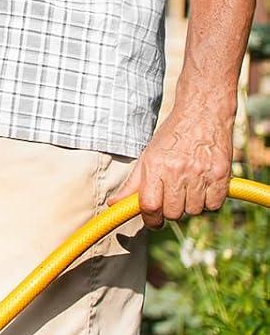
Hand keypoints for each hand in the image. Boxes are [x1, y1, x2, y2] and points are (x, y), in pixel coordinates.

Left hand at [107, 97, 234, 228]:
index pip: (150, 204)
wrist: (202, 114)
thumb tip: (113, 203)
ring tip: (188, 186)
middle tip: (171, 196)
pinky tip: (203, 186)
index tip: (152, 220)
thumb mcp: (148, 155)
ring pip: (194, 212)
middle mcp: (178, 170)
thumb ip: (132, 183)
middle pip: (173, 213)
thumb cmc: (172, 136)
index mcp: (156, 165)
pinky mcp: (221, 177)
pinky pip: (213, 206)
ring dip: (190, 205)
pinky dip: (208, 202)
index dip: (150, 218)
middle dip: (170, 210)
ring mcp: (201, 174)